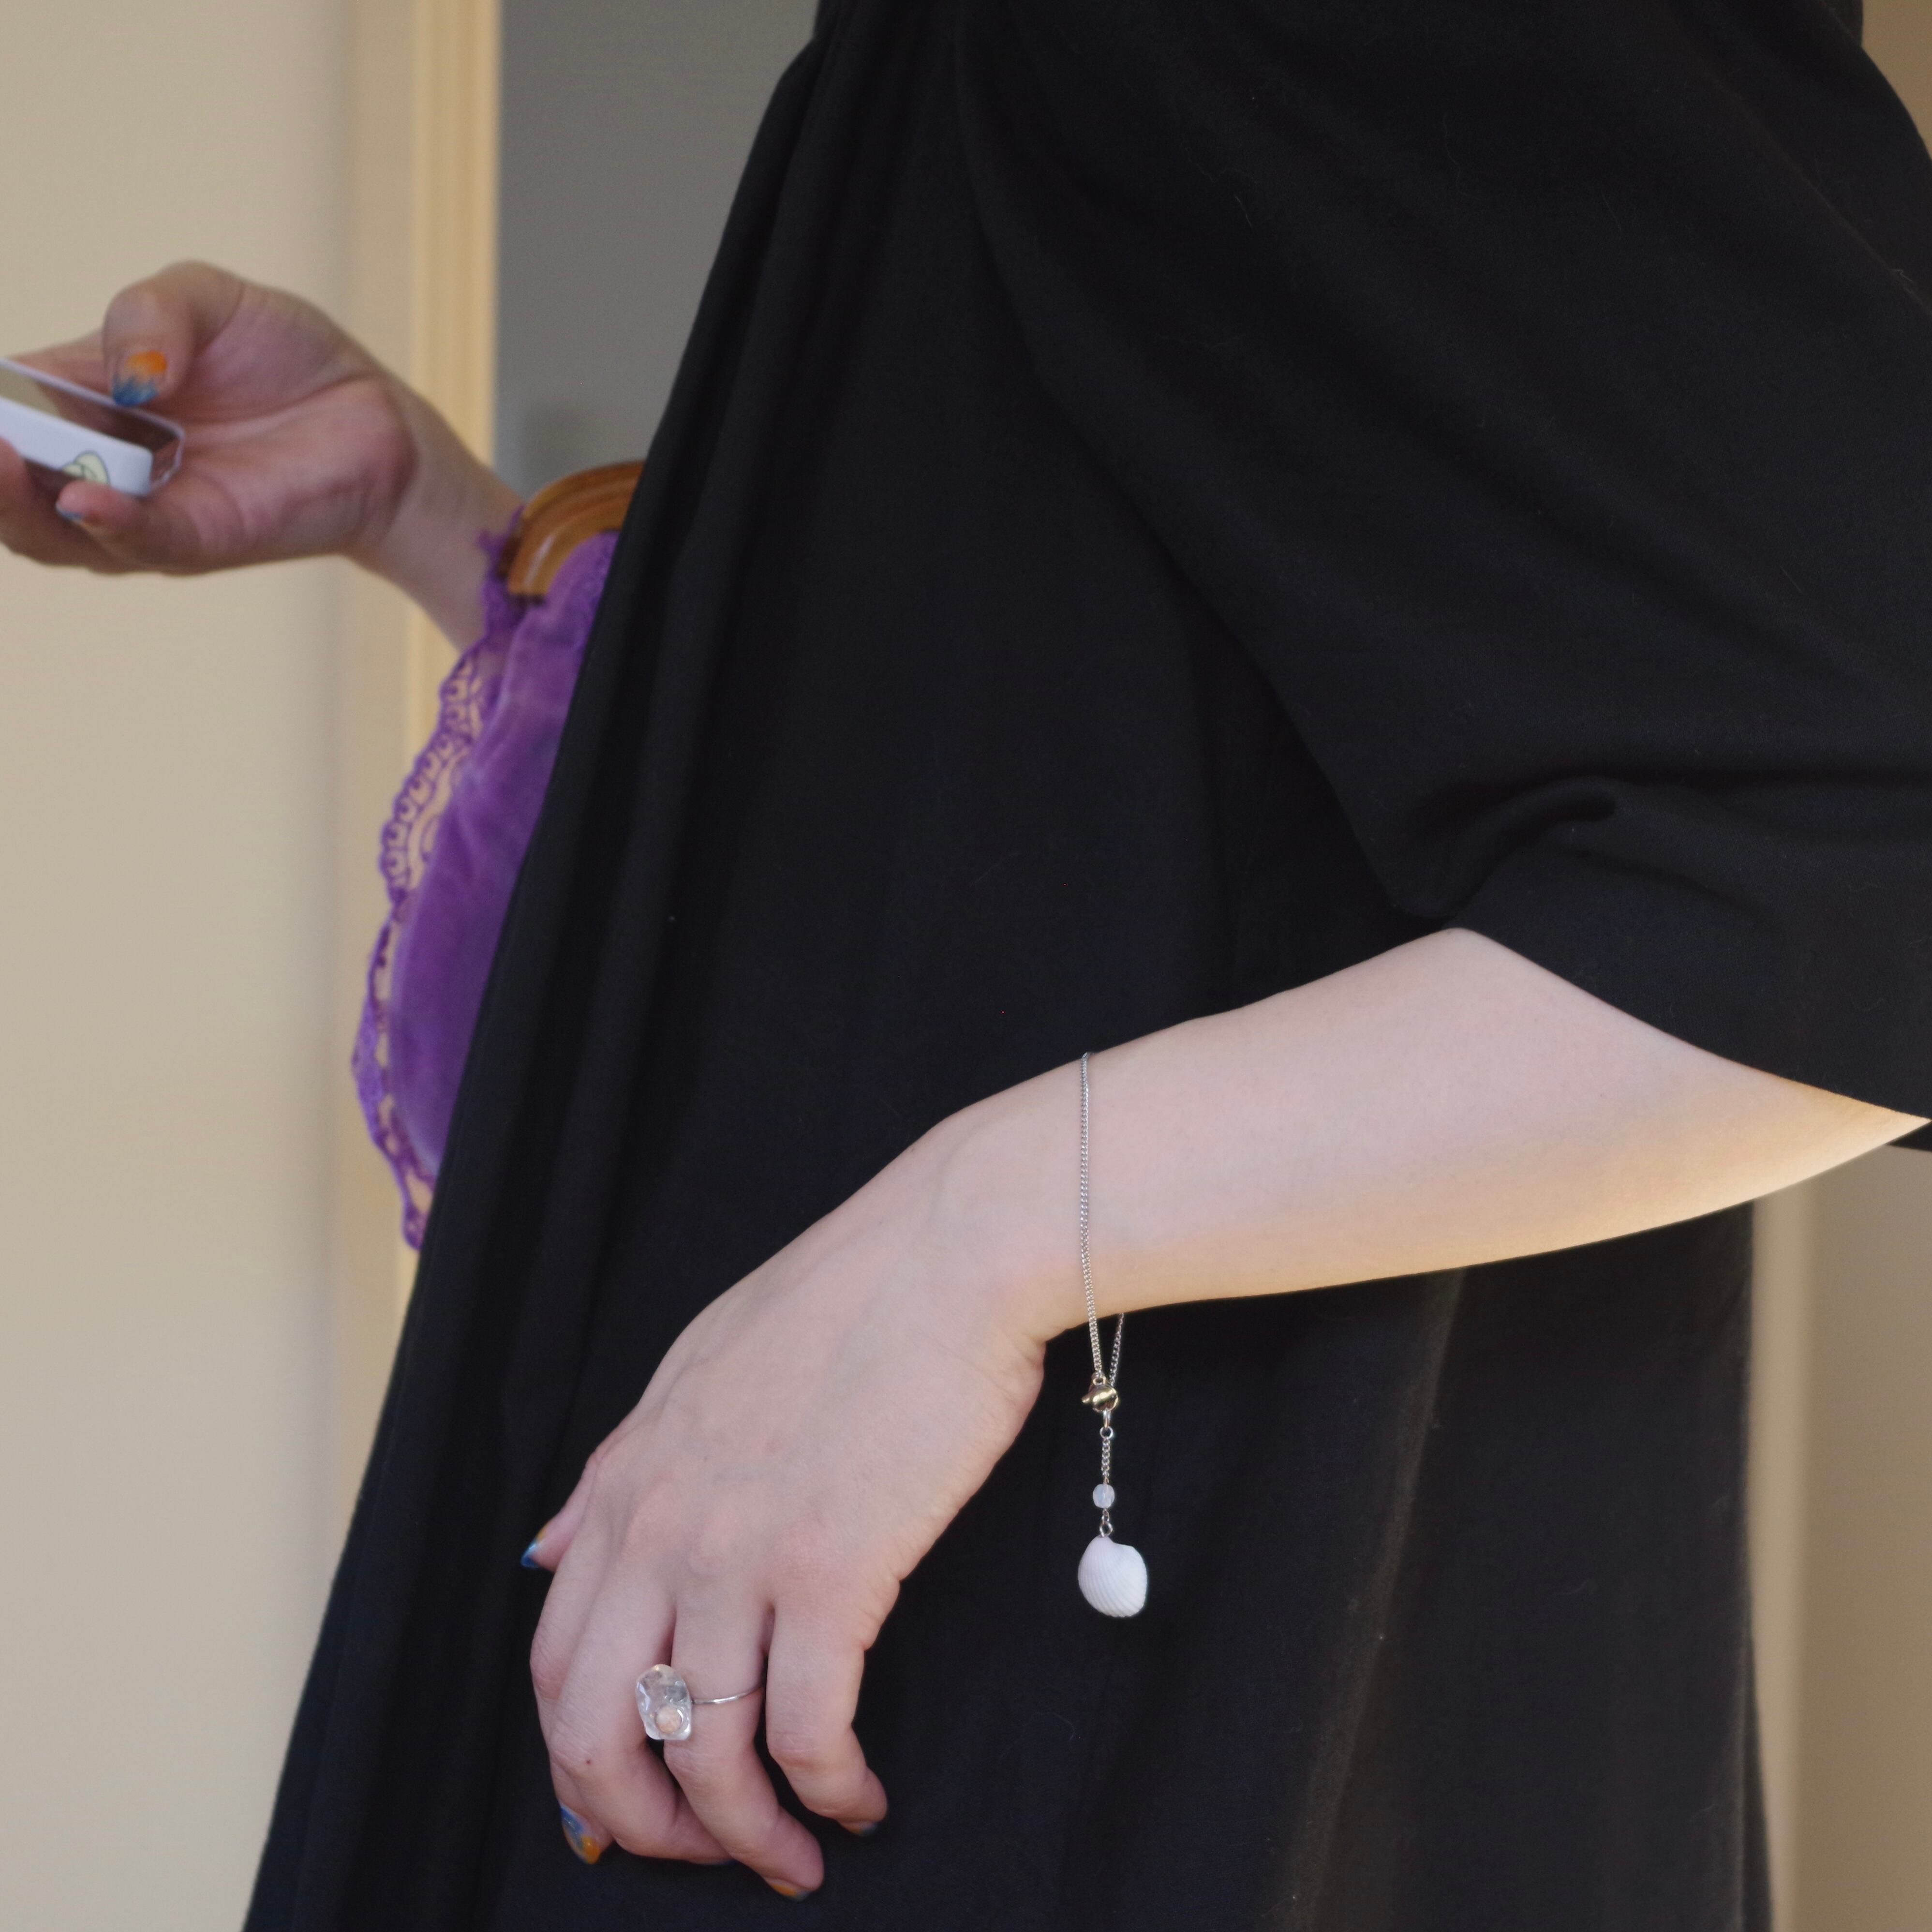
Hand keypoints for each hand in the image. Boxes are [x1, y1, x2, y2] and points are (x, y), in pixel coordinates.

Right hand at [0, 261, 519, 639]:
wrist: (374, 417)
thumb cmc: (285, 356)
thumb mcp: (211, 298)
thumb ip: (154, 312)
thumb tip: (129, 372)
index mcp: (78, 395)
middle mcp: (97, 461)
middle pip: (9, 481)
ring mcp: (144, 509)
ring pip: (54, 529)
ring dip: (16, 501)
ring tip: (2, 457)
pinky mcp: (201, 540)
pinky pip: (141, 542)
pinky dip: (108, 524)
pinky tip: (86, 500)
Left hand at [523, 1111, 1057, 1896]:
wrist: (950, 1249)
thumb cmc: (846, 1298)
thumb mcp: (696, 1368)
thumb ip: (619, 1471)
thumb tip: (550, 1550)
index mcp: (627, 1477)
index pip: (554, 1659)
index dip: (577, 1759)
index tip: (622, 1806)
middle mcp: (662, 1524)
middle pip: (597, 1730)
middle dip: (636, 1825)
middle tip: (695, 1856)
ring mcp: (741, 1551)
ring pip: (702, 1749)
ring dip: (742, 1833)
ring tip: (790, 1856)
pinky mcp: (833, 1570)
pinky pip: (806, 1728)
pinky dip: (826, 1789)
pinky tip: (855, 1797)